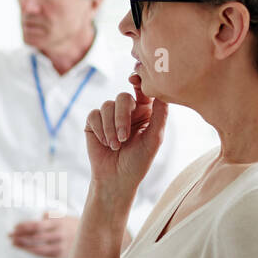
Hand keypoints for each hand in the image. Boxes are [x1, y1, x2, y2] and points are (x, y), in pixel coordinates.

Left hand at [9, 213, 78, 257]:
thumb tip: (39, 217)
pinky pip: (44, 254)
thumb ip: (50, 216)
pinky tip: (25, 250)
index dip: (24, 227)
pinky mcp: (61, 254)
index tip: (14, 227)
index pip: (37, 225)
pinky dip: (33, 252)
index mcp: (58, 222)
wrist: (92, 236)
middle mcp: (59, 234)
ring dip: (24, 246)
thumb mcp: (63, 216)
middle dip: (20, 236)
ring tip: (14, 244)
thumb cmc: (72, 224)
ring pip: (38, 247)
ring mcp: (61, 245)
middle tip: (9, 236)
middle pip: (35, 236)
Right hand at [83, 75, 168, 201]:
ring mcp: (109, 115)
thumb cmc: (138, 162)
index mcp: (145, 111)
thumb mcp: (154, 139)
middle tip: (124, 138)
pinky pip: (94, 115)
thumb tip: (164, 92)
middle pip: (123, 97)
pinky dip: (99, 129)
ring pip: (107, 106)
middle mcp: (127, 111)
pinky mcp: (93, 122)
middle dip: (122, 117)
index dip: (138, 81)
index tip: (133, 78)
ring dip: (110, 128)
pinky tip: (104, 143)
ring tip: (115, 146)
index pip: (143, 90)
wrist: (116, 179)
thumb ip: (160, 115)